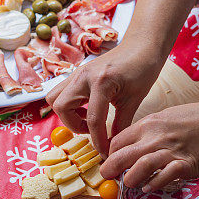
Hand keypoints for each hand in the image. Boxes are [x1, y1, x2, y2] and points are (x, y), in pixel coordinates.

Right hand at [46, 43, 163, 155]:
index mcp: (101, 82)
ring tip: (88, 118)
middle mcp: (83, 76)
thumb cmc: (142, 69)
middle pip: (61, 106)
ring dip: (68, 113)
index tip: (105, 153)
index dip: (98, 141)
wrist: (141, 46)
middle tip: (92, 130)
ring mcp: (77, 73)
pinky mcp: (77, 74)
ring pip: (55, 97)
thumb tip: (113, 147)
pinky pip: (62, 92)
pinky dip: (70, 104)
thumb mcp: (134, 100)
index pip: (93, 120)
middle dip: (74, 124)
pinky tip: (89, 108)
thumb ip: (121, 124)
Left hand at [100, 101, 198, 190]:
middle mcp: (157, 137)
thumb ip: (147, 132)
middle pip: (123, 155)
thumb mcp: (164, 117)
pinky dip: (154, 184)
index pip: (118, 141)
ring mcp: (171, 152)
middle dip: (110, 169)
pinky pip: (164, 177)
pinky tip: (148, 188)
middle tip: (108, 177)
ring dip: (130, 179)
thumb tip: (130, 147)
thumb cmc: (194, 120)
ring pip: (140, 167)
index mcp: (149, 123)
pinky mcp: (186, 165)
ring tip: (129, 183)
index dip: (110, 154)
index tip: (111, 162)